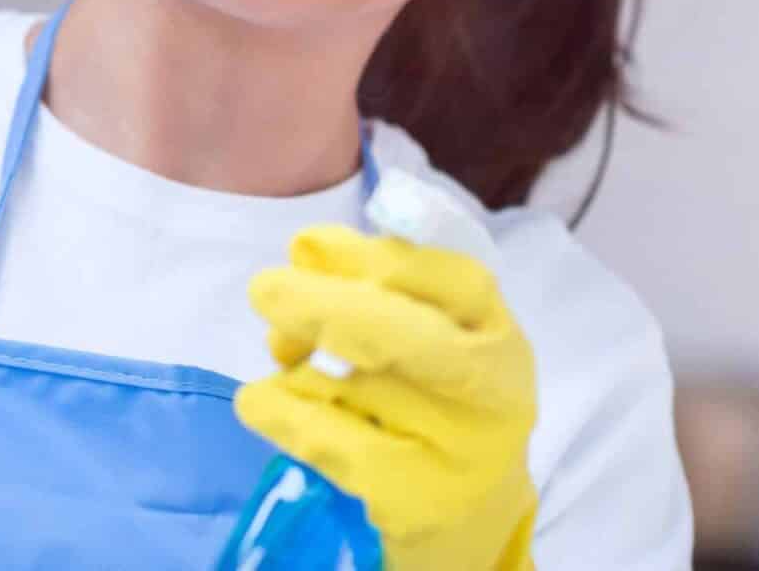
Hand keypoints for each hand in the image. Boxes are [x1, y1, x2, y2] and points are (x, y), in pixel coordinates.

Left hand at [234, 226, 538, 570]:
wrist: (472, 512)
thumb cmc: (436, 396)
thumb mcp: (431, 330)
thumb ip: (377, 279)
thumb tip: (307, 247)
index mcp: (499, 336)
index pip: (452, 279)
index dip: (367, 255)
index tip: (306, 246)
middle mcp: (492, 395)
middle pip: (401, 337)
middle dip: (321, 306)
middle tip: (263, 290)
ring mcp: (458, 454)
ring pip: (347, 385)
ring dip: (297, 366)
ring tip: (291, 363)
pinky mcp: (413, 499)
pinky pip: (325, 440)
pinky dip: (278, 410)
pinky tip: (259, 401)